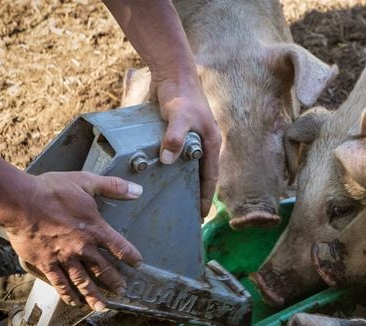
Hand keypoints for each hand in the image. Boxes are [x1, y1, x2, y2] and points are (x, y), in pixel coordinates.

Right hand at [2, 172, 142, 310]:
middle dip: (115, 282)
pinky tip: (73, 301)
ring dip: (94, 295)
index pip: (120, 247)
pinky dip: (68, 293)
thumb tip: (138, 191)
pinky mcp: (46, 263)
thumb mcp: (86, 182)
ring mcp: (64, 258)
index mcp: (95, 229)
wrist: (20, 202)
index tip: (137, 264)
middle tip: (122, 291)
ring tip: (103, 307)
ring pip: (83, 281)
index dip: (131, 257)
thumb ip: (113, 187)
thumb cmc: (52, 191)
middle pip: (104, 269)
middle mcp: (83, 247)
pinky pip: (60, 283)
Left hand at [155, 76, 221, 216]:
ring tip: (168, 197)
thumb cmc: (182, 94)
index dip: (206, 197)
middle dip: (193, 193)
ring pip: (185, 166)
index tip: (200, 215)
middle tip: (182, 211)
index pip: (210, 177)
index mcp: (210, 142)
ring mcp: (189, 138)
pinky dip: (167, 166)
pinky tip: (155, 174)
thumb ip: (174, 138)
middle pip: (199, 174)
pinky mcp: (174, 133)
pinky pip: (172, 154)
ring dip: (179, 180)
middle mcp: (202, 143)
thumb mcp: (179, 116)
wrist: (171, 71)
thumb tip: (167, 161)